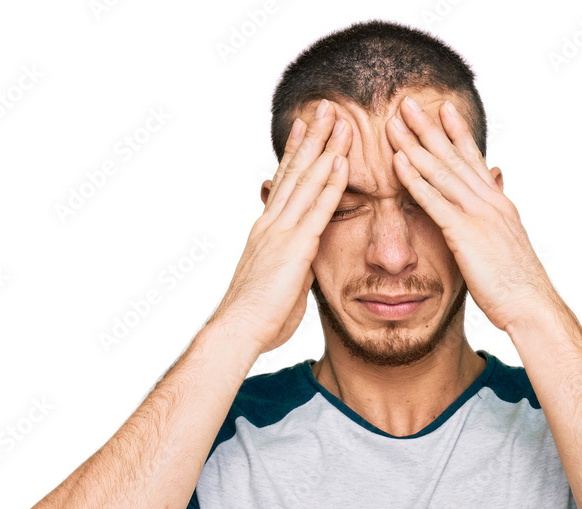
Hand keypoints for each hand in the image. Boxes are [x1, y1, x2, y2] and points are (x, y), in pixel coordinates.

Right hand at [210, 101, 351, 353]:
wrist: (240, 329)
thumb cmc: (259, 317)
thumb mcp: (278, 283)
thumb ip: (291, 265)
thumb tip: (300, 262)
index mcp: (266, 231)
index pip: (283, 184)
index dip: (295, 154)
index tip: (306, 128)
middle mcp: (271, 224)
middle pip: (294, 172)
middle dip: (312, 137)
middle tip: (325, 106)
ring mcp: (281, 232)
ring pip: (306, 181)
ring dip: (325, 148)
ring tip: (340, 119)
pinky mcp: (294, 247)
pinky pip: (317, 209)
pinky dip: (331, 183)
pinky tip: (342, 161)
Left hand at [385, 96, 555, 333]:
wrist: (531, 305)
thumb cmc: (518, 285)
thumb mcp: (507, 246)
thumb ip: (498, 220)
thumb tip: (496, 197)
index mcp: (499, 204)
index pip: (474, 160)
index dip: (457, 133)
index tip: (443, 108)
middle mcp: (489, 201)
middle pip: (454, 157)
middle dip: (429, 128)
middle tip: (407, 102)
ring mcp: (478, 215)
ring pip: (441, 171)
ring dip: (415, 145)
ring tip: (394, 122)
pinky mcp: (465, 233)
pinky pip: (434, 200)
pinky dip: (415, 179)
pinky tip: (398, 162)